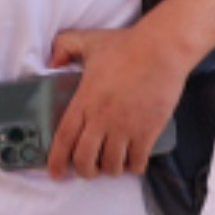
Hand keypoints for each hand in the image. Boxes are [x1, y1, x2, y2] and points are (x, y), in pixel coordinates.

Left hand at [44, 22, 188, 180]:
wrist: (162, 49)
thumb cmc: (126, 45)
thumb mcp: (88, 42)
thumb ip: (65, 47)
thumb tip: (52, 62)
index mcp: (85, 100)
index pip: (64, 138)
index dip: (56, 160)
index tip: (55, 173)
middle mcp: (102, 118)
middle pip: (85, 158)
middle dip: (84, 171)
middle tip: (87, 171)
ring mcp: (126, 127)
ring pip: (112, 164)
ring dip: (110, 170)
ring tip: (112, 165)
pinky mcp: (148, 130)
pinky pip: (138, 161)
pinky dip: (134, 167)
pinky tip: (133, 162)